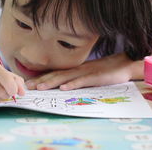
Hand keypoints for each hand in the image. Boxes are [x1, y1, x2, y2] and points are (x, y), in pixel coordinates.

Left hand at [25, 53, 139, 90]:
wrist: (124, 63)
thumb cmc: (107, 71)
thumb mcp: (89, 74)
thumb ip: (77, 78)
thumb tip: (64, 85)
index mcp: (75, 69)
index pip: (55, 73)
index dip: (41, 78)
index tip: (28, 83)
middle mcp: (77, 69)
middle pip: (56, 74)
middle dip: (41, 80)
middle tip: (27, 87)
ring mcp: (86, 72)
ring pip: (66, 77)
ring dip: (51, 82)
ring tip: (40, 87)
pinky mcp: (95, 77)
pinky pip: (82, 81)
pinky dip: (72, 84)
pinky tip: (64, 88)